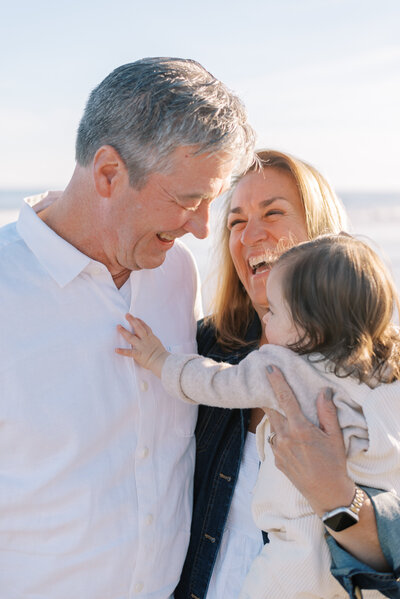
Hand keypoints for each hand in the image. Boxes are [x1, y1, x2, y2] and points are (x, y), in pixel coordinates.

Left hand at [116, 314, 169, 376]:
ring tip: (118, 326)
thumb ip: (151, 340)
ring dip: (124, 331)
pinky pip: (129, 352)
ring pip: (131, 337)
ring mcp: (141, 346)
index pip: (145, 327)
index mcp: (151, 337)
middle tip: (127, 315)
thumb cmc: (162, 355)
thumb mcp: (157, 344)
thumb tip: (147, 338)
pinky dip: (122, 351)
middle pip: (138, 328)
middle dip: (132, 321)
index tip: (135, 317)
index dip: (140, 321)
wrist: (163, 361)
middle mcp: (145, 340)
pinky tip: (116, 349)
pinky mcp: (138, 354)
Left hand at [264, 365, 354, 515]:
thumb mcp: (335, 436)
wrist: (327, 494)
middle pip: (271, 410)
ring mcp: (278, 450)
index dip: (276, 382)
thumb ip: (327, 412)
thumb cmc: (334, 464)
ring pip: (272, 425)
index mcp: (299, 429)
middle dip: (268, 396)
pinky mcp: (276, 460)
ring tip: (278, 406)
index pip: (284, 399)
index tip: (269, 368)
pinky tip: (288, 434)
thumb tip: (322, 392)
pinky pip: (274, 440)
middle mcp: (284, 438)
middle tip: (266, 382)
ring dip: (274, 415)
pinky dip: (279, 433)